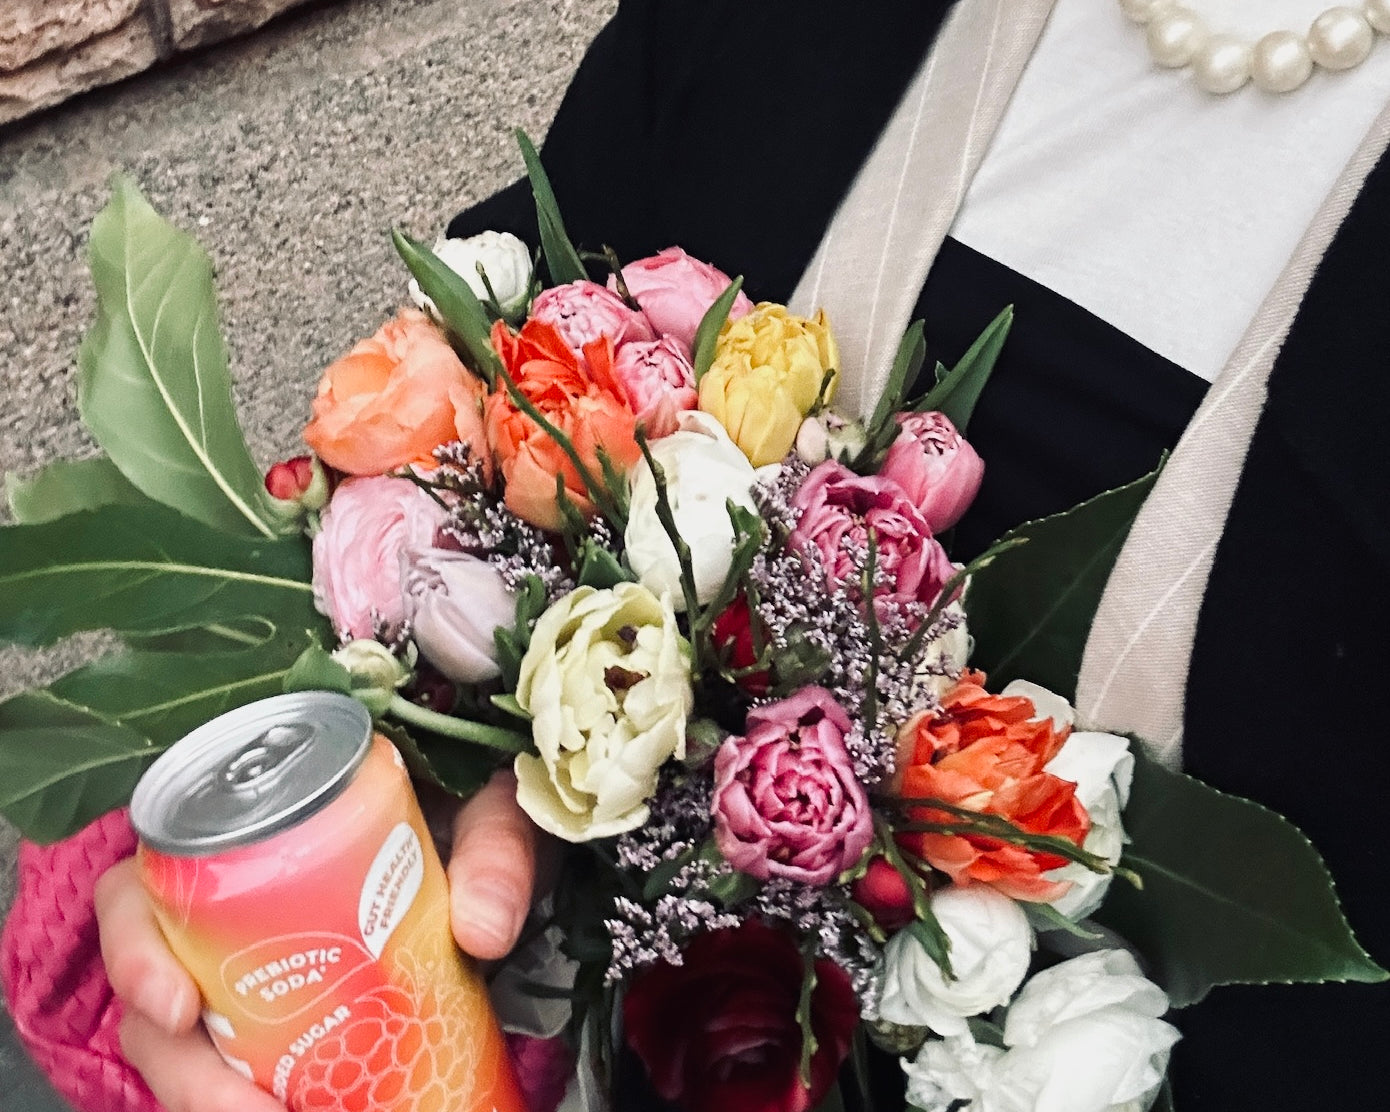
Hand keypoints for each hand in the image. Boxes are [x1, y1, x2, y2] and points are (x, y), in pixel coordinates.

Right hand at [95, 768, 538, 1111]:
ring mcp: (250, 954)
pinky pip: (237, 1057)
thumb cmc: (470, 800)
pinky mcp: (282, 1003)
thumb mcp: (486, 806)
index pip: (144, 881)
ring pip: (186, 1036)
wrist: (494, 824)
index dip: (135, 948)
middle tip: (242, 1107)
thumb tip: (484, 930)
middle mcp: (226, 895)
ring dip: (213, 1091)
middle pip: (154, 982)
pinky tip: (295, 1109)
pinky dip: (250, 1091)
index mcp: (248, 827)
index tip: (177, 1008)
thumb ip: (494, 849)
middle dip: (180, 1062)